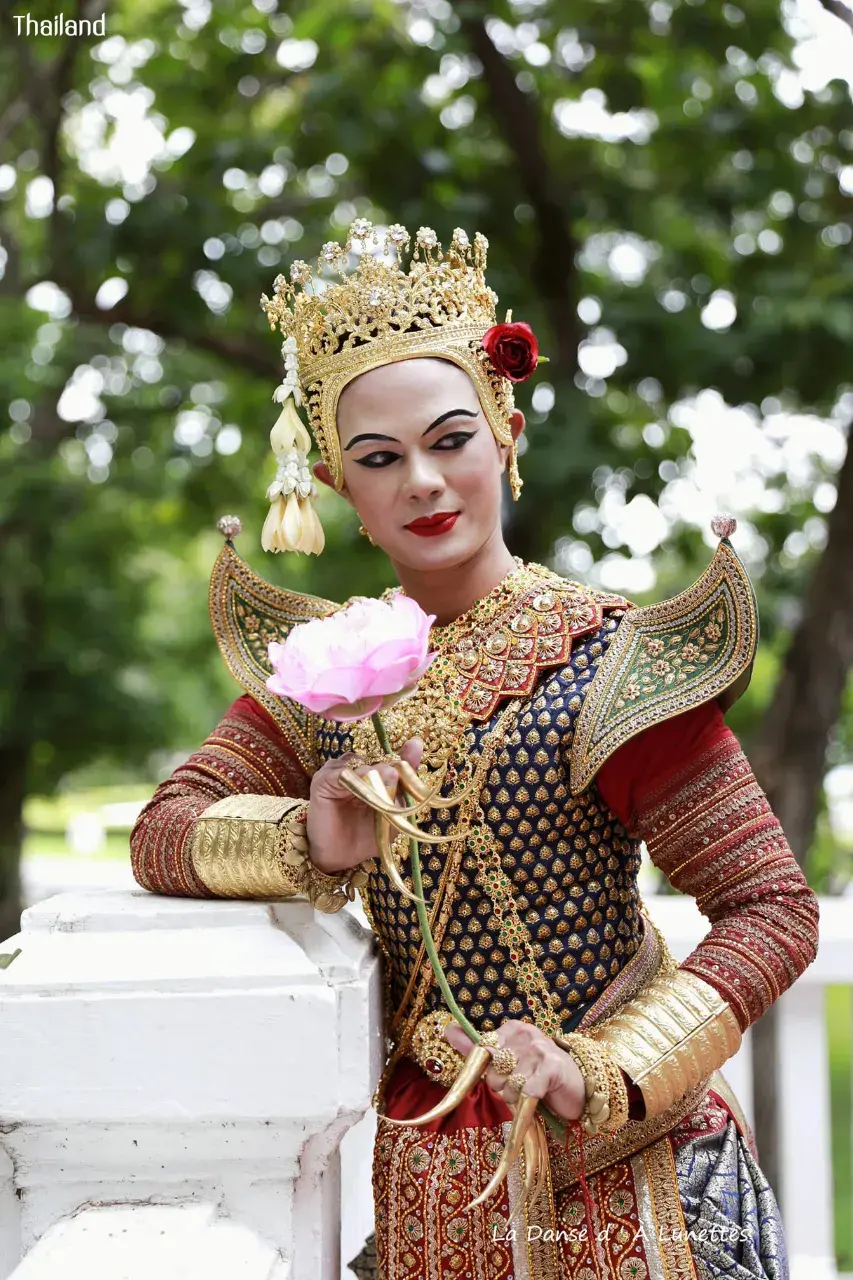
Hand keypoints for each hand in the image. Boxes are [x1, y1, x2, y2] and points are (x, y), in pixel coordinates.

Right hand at [306, 736, 423, 873]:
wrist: (342, 857)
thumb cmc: (368, 836)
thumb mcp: (395, 811)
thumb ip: (406, 781)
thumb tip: (416, 744)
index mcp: (374, 773)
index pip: (392, 757)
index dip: (404, 758)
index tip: (415, 747)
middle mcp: (355, 768)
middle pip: (377, 758)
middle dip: (387, 773)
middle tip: (387, 790)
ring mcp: (338, 771)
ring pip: (360, 763)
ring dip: (369, 778)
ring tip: (370, 797)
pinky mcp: (323, 779)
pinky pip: (341, 771)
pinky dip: (352, 781)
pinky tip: (355, 793)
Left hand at [445, 1018, 585, 1121]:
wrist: (579, 1087)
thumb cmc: (539, 1075)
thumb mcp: (508, 1059)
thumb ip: (477, 1048)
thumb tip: (446, 1030)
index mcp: (512, 1029)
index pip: (482, 1054)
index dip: (490, 1074)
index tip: (508, 1075)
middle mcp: (525, 1033)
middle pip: (493, 1074)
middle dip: (505, 1088)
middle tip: (524, 1085)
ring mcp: (539, 1048)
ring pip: (508, 1086)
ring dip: (518, 1098)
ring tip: (534, 1091)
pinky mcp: (552, 1066)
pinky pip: (526, 1092)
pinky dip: (530, 1101)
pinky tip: (541, 1095)